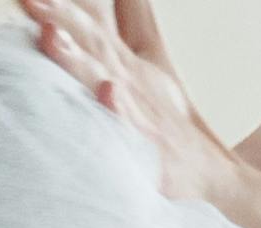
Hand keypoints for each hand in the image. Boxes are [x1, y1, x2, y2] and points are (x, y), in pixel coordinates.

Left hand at [21, 0, 236, 201]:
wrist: (211, 176)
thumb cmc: (167, 122)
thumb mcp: (150, 63)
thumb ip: (133, 20)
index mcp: (123, 62)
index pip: (91, 22)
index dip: (64, 5)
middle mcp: (127, 81)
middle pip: (92, 41)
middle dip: (62, 17)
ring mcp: (137, 114)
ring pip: (102, 79)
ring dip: (75, 57)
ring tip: (49, 34)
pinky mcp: (146, 150)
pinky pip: (129, 131)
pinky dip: (118, 112)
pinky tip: (108, 92)